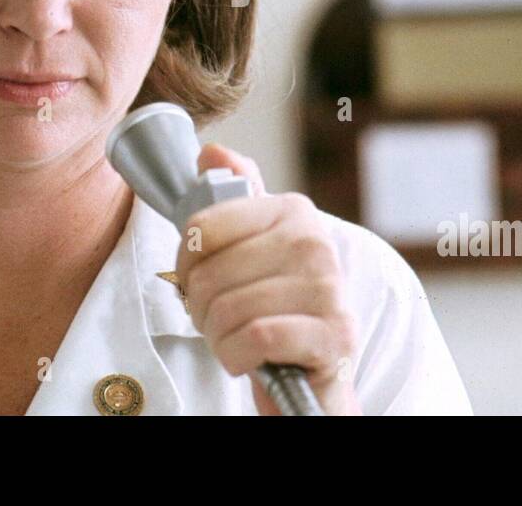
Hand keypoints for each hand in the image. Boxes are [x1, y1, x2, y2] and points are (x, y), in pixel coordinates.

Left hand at [173, 143, 362, 415]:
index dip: (186, 263)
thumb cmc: (273, 305)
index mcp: (292, 211)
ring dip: (219, 337)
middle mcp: (315, 242)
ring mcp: (330, 288)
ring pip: (229, 309)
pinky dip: (238, 356)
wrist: (314, 369)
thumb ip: (232, 196)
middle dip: (202, 308)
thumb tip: (212, 152)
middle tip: (218, 319)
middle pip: (210, 274)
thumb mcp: (252, 247)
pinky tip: (250, 357)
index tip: (196, 280)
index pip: (202, 228)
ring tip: (234, 339)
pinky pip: (256, 337)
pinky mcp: (335, 334)